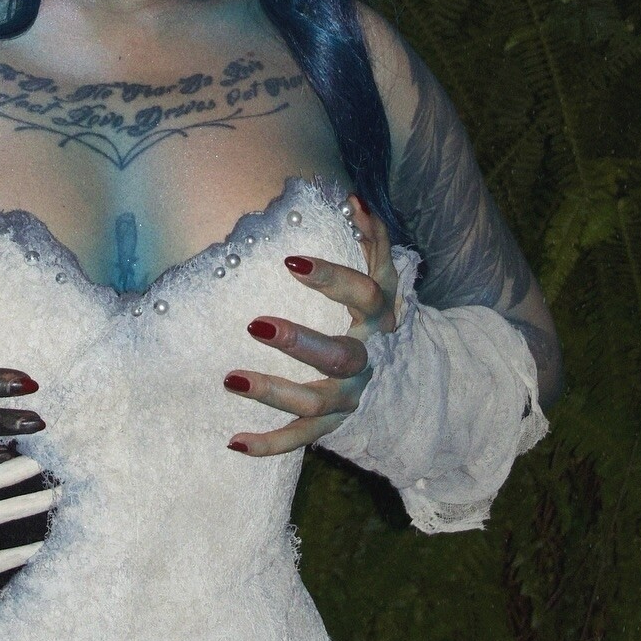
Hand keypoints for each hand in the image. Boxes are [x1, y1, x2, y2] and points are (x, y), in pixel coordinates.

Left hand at [223, 193, 398, 457]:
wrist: (411, 383)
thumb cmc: (380, 318)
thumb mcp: (386, 279)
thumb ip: (373, 239)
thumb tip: (353, 196)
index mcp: (381, 321)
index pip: (364, 297)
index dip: (332, 279)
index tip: (289, 261)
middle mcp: (368, 362)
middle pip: (340, 357)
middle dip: (300, 343)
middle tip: (255, 324)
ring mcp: (351, 398)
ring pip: (316, 403)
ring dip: (274, 392)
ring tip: (229, 379)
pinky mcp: (333, 426)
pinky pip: (302, 439)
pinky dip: (270, 444)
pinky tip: (233, 441)